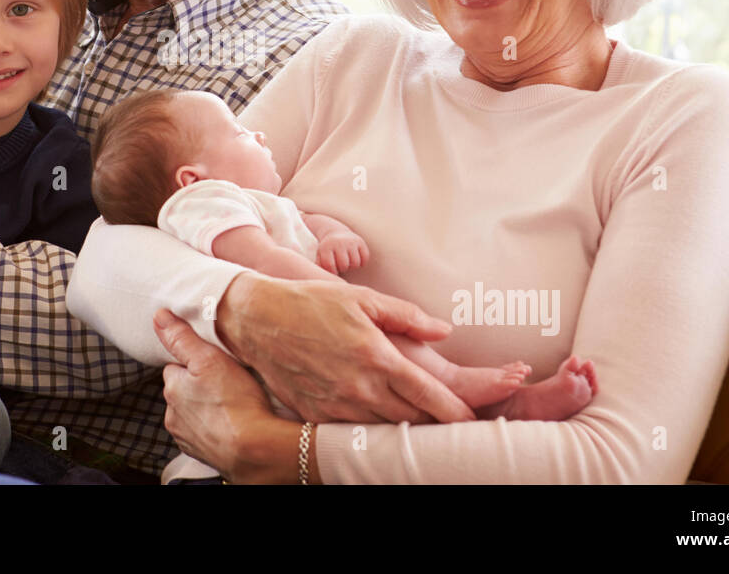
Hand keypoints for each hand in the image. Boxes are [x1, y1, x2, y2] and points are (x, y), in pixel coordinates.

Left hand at [155, 309, 298, 483]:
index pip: (176, 366)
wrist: (255, 450)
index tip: (214, 362)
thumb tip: (159, 317)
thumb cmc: (235, 402)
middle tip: (227, 382)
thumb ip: (182, 337)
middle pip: (184, 390)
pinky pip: (205, 433)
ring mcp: (186, 437)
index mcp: (172, 388)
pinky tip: (232, 422)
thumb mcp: (209, 358)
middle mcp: (172, 414)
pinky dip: (214, 427)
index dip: (196, 362)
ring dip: (207, 407)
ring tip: (232, 403)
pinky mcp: (202, 453)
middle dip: (200, 386)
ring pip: (193, 412)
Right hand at [214, 275, 473, 424]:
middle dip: (435, 424)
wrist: (258, 319)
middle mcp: (359, 387)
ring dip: (405, 430)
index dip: (453, 411)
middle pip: (411, 419)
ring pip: (384, 430)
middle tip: (453, 426)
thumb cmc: (311, 303)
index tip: (470, 419)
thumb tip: (441, 331)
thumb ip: (406, 316)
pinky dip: (372, 431)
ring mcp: (336, 405)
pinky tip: (380, 425)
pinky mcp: (316, 414)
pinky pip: (353, 431)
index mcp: (376, 356)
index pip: (427, 395)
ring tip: (423, 428)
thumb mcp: (362, 298)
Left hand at [314, 231, 369, 273]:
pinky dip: (362, 262)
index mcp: (326, 247)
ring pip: (355, 263)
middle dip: (343, 269)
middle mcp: (339, 243)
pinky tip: (356, 260)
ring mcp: (350, 242)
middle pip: (344, 265)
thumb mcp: (320, 255)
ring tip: (348, 263)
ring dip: (352, 266)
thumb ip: (319, 266)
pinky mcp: (360, 242)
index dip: (333, 272)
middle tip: (341, 266)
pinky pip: (365, 257)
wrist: (336, 232)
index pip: (330, 266)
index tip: (334, 270)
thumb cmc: (328, 249)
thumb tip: (324, 277)